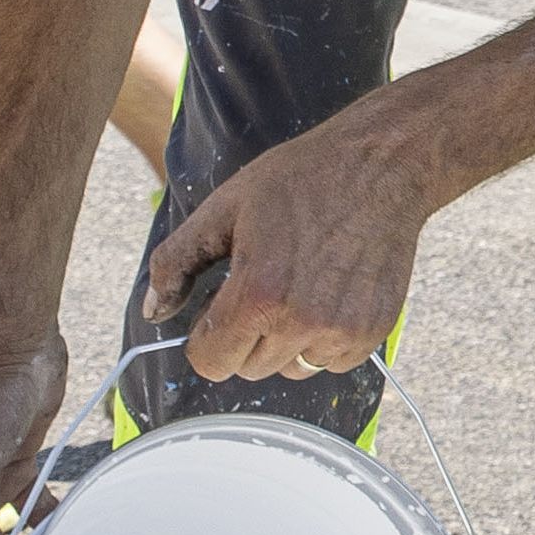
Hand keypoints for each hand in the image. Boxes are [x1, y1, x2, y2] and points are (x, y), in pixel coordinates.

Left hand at [140, 131, 428, 384]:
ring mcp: (341, 330)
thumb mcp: (224, 207)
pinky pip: (332, 362)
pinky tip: (329, 293)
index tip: (219, 308)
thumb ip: (177, 262)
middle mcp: (300, 322)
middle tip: (265, 284)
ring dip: (286, 342)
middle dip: (246, 336)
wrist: (381, 165)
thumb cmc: (301, 179)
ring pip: (292, 369)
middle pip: (249, 368)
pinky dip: (324, 340)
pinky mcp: (373, 331)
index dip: (206, 336)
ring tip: (299, 288)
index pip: (210, 362)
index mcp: (258, 294)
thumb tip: (153, 311)